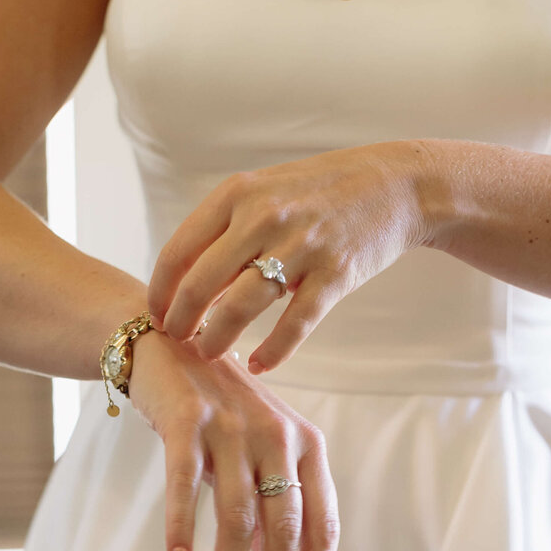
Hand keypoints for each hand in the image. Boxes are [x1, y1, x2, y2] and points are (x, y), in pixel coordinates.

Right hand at [125, 327, 338, 550]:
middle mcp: (277, 436)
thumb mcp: (258, 454)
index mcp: (307, 446)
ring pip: (237, 519)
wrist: (164, 344)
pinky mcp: (186, 421)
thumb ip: (274, 509)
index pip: (322, 524)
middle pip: (284, 529)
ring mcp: (232, 427)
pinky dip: (183, 528)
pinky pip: (185, 485)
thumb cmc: (217, 412)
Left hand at [146, 139, 436, 374]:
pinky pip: (294, 325)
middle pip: (201, 284)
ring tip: (209, 353)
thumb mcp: (266, 192)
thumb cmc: (322, 192)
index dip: (160, 291)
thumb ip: (228, 230)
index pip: (178, 251)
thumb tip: (189, 284)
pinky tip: (260, 365)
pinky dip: (273, 352)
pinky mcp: (335, 275)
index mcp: (237, 194)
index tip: (155, 315)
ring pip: (240, 307)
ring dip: (217, 339)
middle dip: (180, 321)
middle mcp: (263, 217)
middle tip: (176, 341)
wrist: (394, 185)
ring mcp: (301, 246)